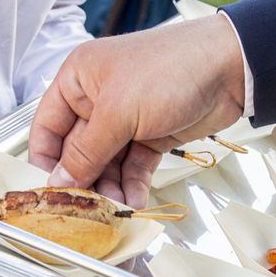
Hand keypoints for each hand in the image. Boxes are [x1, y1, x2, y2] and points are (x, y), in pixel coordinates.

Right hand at [29, 13, 244, 207]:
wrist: (229, 68)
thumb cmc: (170, 69)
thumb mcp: (118, 111)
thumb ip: (87, 150)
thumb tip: (61, 179)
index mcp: (79, 80)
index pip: (47, 127)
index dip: (47, 161)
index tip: (50, 191)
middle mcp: (99, 100)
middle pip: (79, 151)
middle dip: (84, 180)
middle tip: (87, 207)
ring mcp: (127, 120)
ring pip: (107, 163)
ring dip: (110, 188)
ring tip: (115, 208)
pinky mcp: (152, 136)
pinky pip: (134, 166)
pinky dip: (133, 185)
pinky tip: (134, 201)